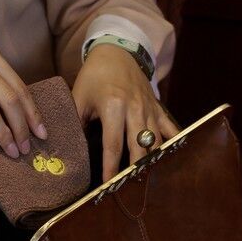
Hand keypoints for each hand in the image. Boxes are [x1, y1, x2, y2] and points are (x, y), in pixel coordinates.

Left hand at [72, 44, 178, 181]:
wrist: (116, 51)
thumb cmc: (94, 76)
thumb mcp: (79, 97)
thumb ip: (76, 122)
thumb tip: (69, 148)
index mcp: (113, 107)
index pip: (113, 145)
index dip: (111, 168)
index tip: (108, 185)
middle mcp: (135, 109)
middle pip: (139, 147)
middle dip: (135, 170)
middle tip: (129, 188)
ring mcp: (150, 109)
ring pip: (156, 141)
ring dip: (153, 162)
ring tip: (148, 181)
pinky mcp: (158, 107)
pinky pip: (169, 128)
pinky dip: (172, 145)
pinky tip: (172, 161)